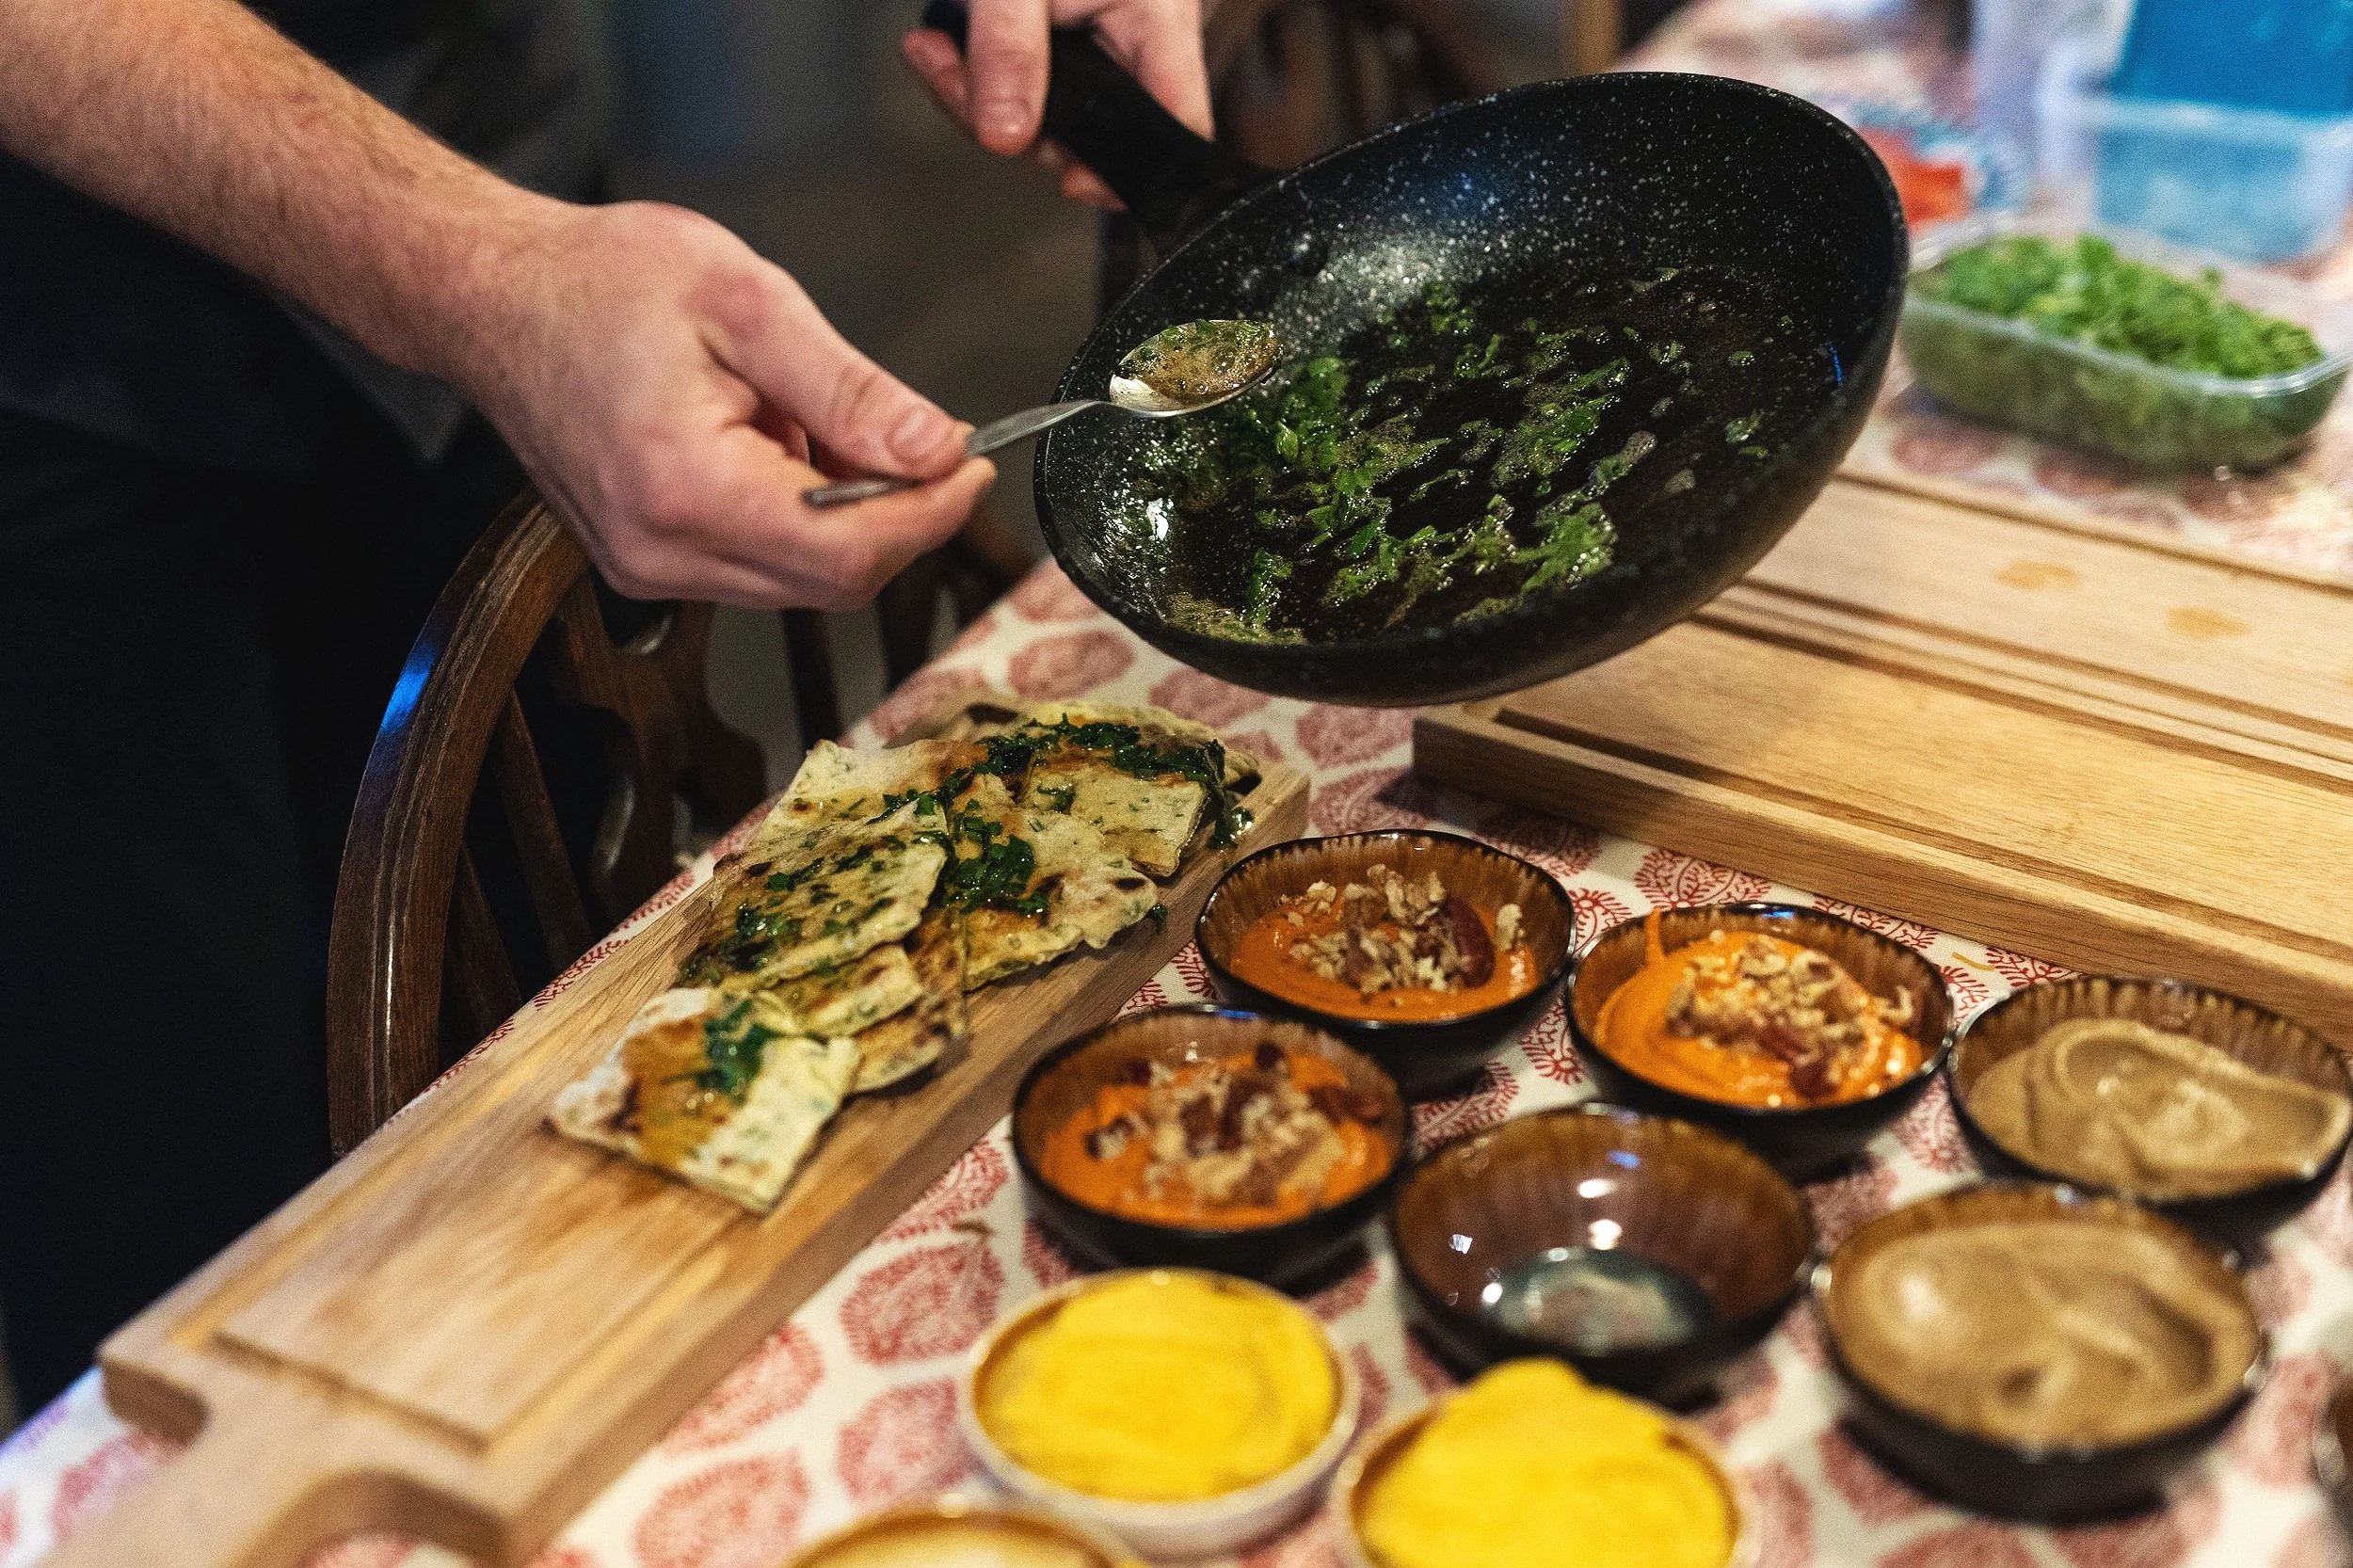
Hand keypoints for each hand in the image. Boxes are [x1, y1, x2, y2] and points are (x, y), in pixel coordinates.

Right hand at [443, 198, 993, 609]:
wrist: (493, 296)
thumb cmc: (601, 280)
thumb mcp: (748, 301)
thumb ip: (849, 389)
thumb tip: (936, 448)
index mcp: (684, 488)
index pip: (849, 552)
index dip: (929, 516)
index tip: (972, 463)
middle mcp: (661, 551)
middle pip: (832, 581)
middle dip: (898, 517)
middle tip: (926, 441)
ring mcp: (647, 566)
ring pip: (800, 582)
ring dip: (848, 519)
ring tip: (826, 424)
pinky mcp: (646, 562)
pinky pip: (758, 565)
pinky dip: (801, 520)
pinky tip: (784, 449)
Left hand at [902, 0, 1211, 207]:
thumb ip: (1010, 49)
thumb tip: (1005, 139)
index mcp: (1158, 16)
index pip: (1176, 120)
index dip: (1135, 168)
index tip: (1076, 184)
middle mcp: (1132, 39)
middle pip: (1090, 130)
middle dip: (1012, 124)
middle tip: (949, 83)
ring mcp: (1093, 42)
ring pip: (1042, 115)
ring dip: (975, 100)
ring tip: (929, 56)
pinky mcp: (1053, 42)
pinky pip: (1016, 86)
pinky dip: (969, 78)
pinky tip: (933, 52)